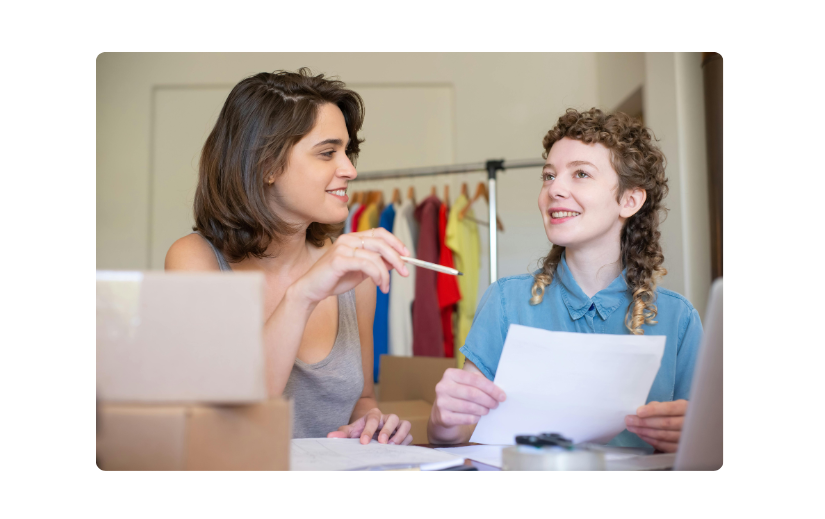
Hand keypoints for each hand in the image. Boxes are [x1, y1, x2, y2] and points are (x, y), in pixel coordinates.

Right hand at [295, 228, 409, 303]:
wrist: (312, 290)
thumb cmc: (334, 279)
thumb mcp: (361, 271)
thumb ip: (376, 263)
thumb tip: (396, 261)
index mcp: (353, 238)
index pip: (379, 232)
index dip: (395, 242)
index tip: (407, 254)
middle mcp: (347, 239)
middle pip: (380, 243)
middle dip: (397, 258)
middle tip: (405, 272)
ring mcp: (342, 248)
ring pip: (375, 256)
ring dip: (386, 274)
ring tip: (386, 287)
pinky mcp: (339, 260)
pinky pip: (366, 265)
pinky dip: (377, 276)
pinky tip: (379, 285)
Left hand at [327, 408, 412, 444]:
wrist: (369, 428)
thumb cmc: (361, 429)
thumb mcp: (351, 430)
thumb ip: (342, 433)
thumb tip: (331, 437)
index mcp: (374, 415)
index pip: (373, 419)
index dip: (369, 430)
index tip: (363, 442)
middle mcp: (387, 418)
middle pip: (393, 418)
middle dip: (388, 430)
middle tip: (381, 442)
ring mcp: (397, 425)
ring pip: (404, 424)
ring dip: (400, 435)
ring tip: (392, 446)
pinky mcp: (403, 433)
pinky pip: (410, 435)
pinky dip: (405, 441)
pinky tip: (398, 449)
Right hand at [431, 368, 506, 427]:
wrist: (442, 412)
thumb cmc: (459, 394)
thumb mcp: (466, 383)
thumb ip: (479, 382)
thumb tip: (498, 390)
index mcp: (450, 374)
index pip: (474, 379)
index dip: (490, 388)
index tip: (502, 395)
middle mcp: (443, 387)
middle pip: (472, 393)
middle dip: (488, 400)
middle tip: (496, 404)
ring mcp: (441, 402)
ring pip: (469, 407)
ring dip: (483, 409)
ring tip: (487, 410)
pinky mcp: (444, 417)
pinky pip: (466, 418)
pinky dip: (475, 418)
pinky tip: (478, 416)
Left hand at [625, 400, 687, 452]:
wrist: (691, 426)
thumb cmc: (677, 414)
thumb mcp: (671, 406)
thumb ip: (659, 406)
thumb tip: (643, 409)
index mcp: (686, 408)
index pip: (670, 408)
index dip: (654, 410)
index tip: (638, 411)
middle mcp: (689, 422)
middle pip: (665, 423)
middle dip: (644, 422)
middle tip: (629, 420)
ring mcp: (687, 437)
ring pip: (664, 435)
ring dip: (645, 432)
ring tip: (632, 428)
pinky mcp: (682, 448)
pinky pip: (665, 446)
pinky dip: (652, 441)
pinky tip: (642, 436)